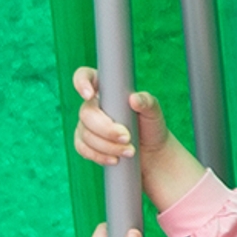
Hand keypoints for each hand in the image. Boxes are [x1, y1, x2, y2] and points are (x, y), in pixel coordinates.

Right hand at [71, 68, 205, 209]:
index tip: (90, 95)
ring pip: (85, 134)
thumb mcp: (154, 113)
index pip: (86, 77)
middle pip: (86, 113)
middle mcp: (93, 106)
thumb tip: (134, 99)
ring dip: (107, 145)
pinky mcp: (85, 143)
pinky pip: (82, 148)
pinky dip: (99, 156)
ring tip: (130, 151)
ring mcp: (86, 125)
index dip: (82, 82)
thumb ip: (147, 102)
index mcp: (107, 91)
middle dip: (106, 129)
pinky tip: (114, 160)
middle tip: (128, 137)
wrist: (152, 154)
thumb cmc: (151, 127)